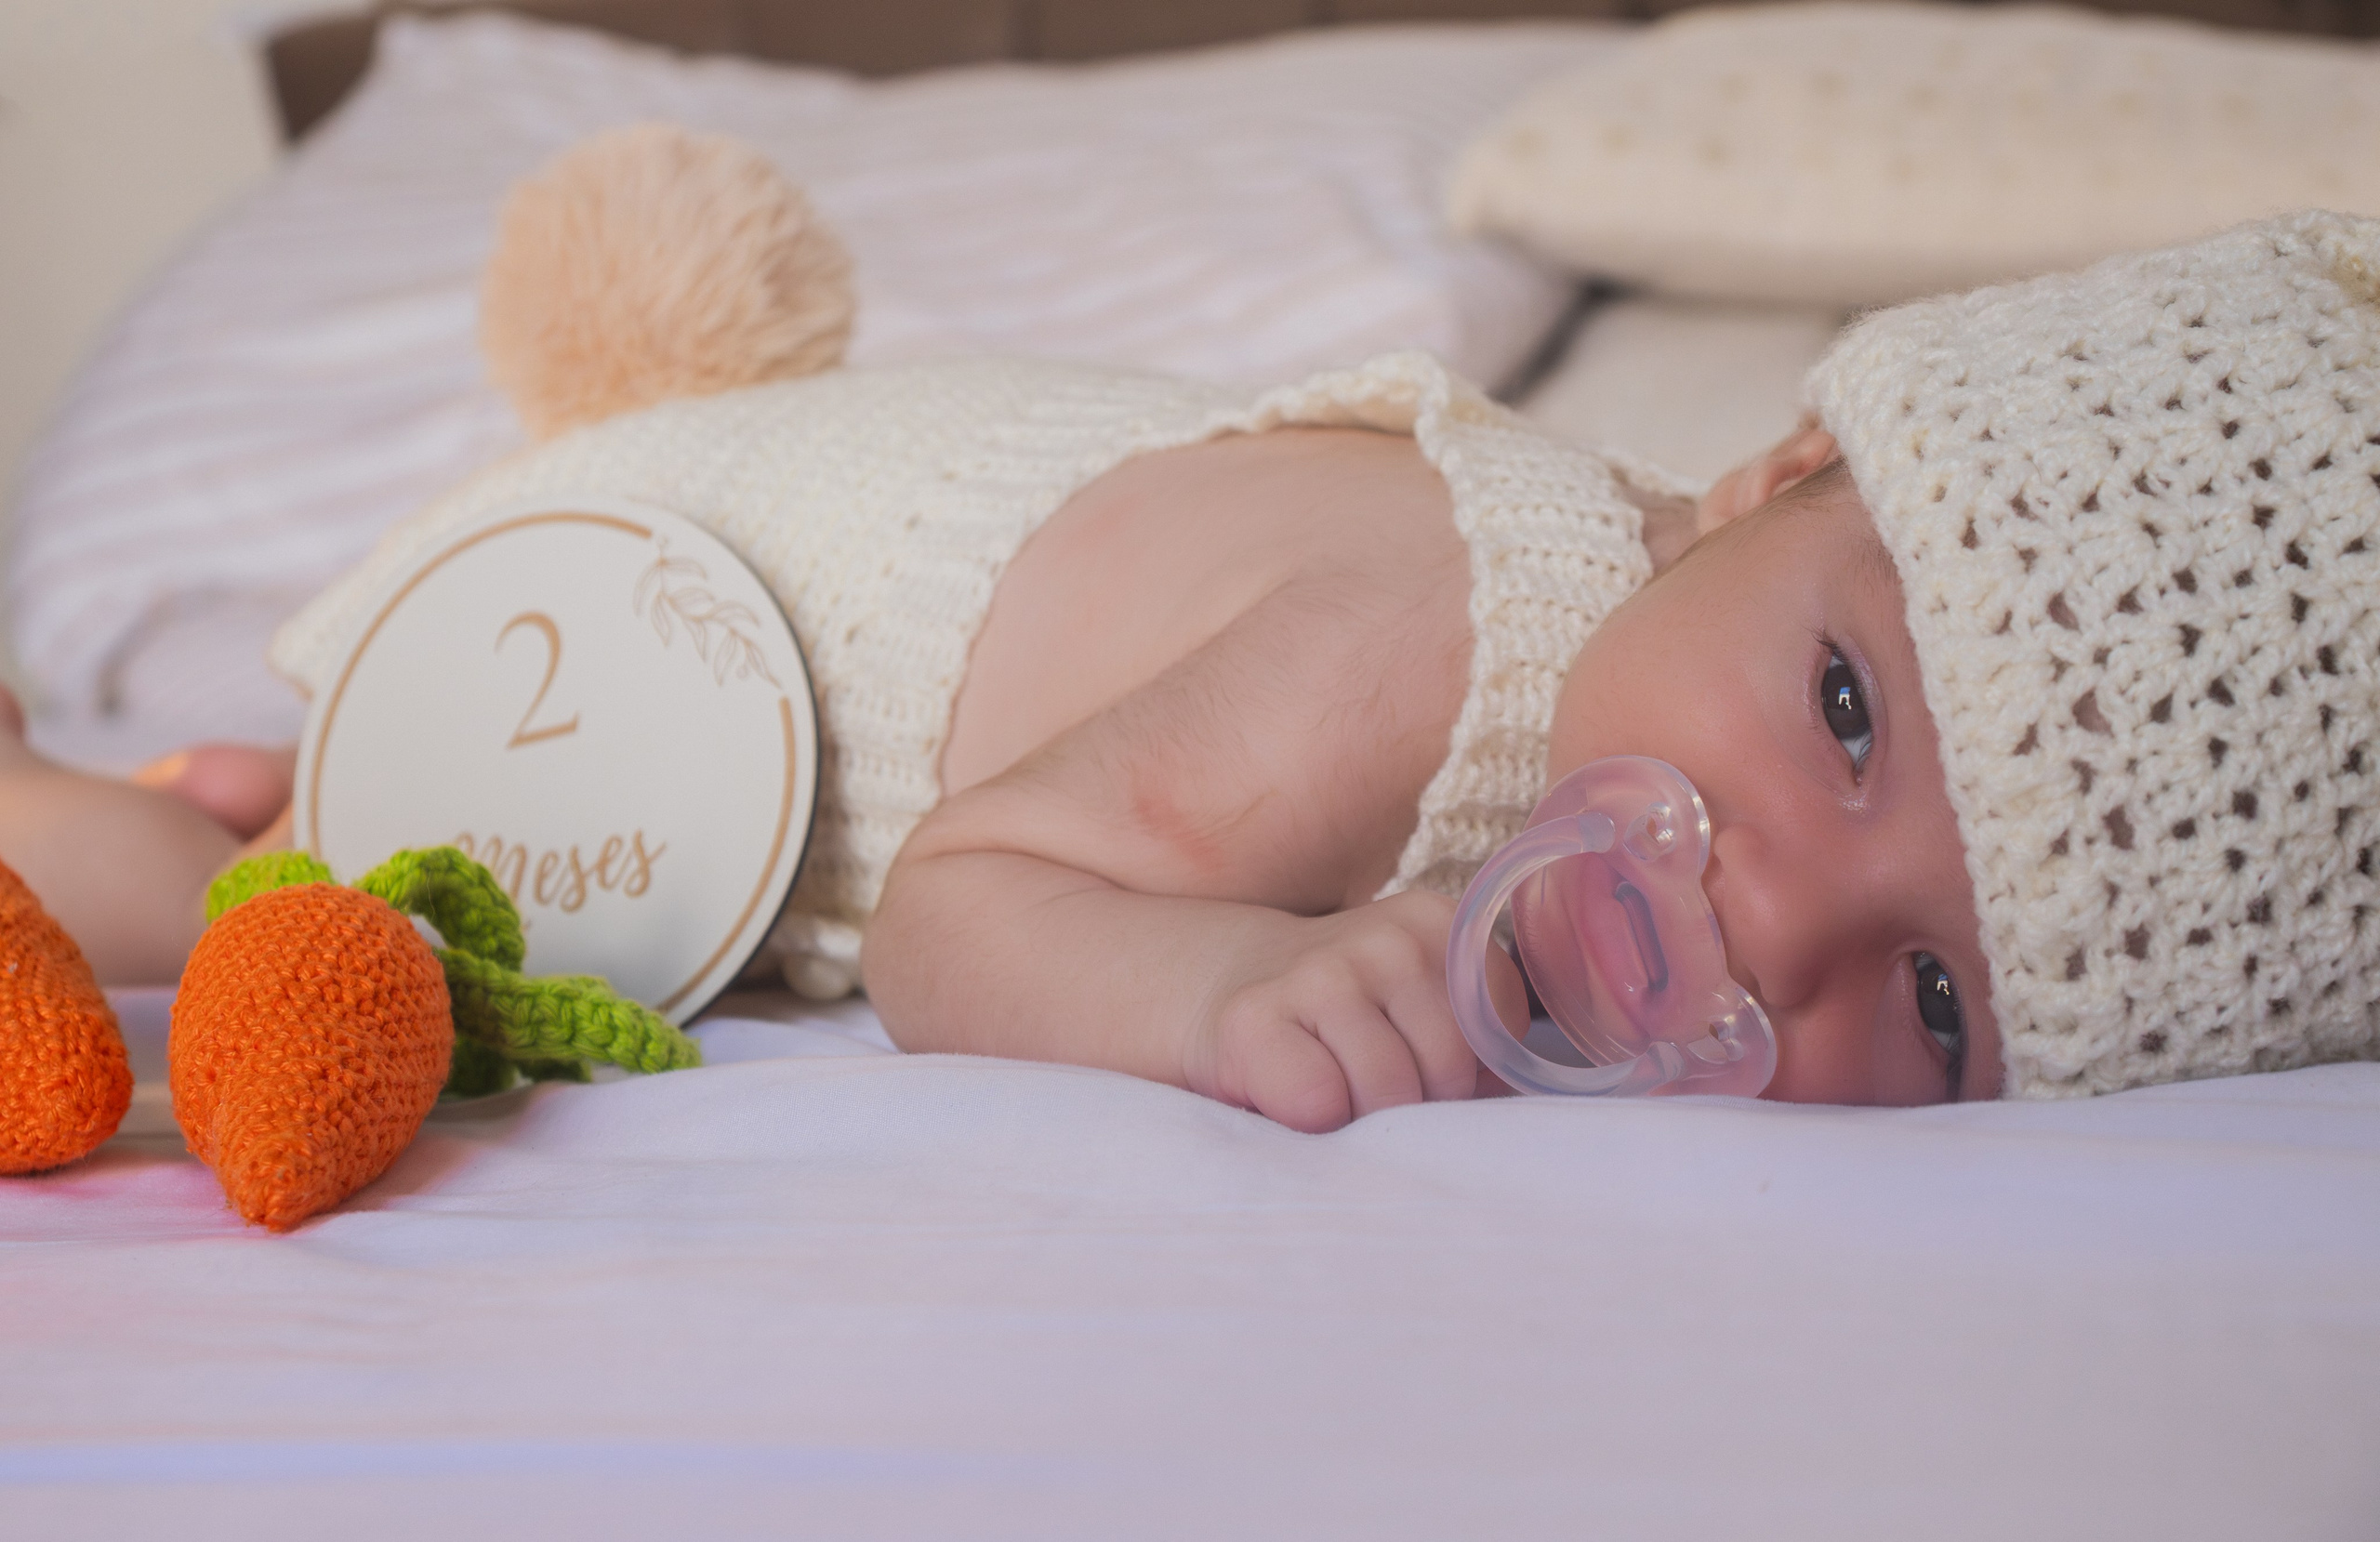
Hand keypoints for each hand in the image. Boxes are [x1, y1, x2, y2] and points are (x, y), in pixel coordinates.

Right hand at [1183, 890, 1476, 1132]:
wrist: (1226, 981)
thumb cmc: (1343, 1017)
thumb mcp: (1418, 1003)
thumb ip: (1475, 1040)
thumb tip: (1507, 1091)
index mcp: (1437, 927)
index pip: (1498, 1034)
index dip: (1466, 1073)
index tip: (1419, 1062)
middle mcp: (1385, 939)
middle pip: (1449, 1071)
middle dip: (1417, 1102)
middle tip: (1373, 1085)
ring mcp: (1318, 973)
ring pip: (1387, 1092)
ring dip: (1363, 1116)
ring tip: (1336, 1087)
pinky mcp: (1254, 1019)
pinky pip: (1319, 1102)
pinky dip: (1313, 1119)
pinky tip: (1293, 1091)